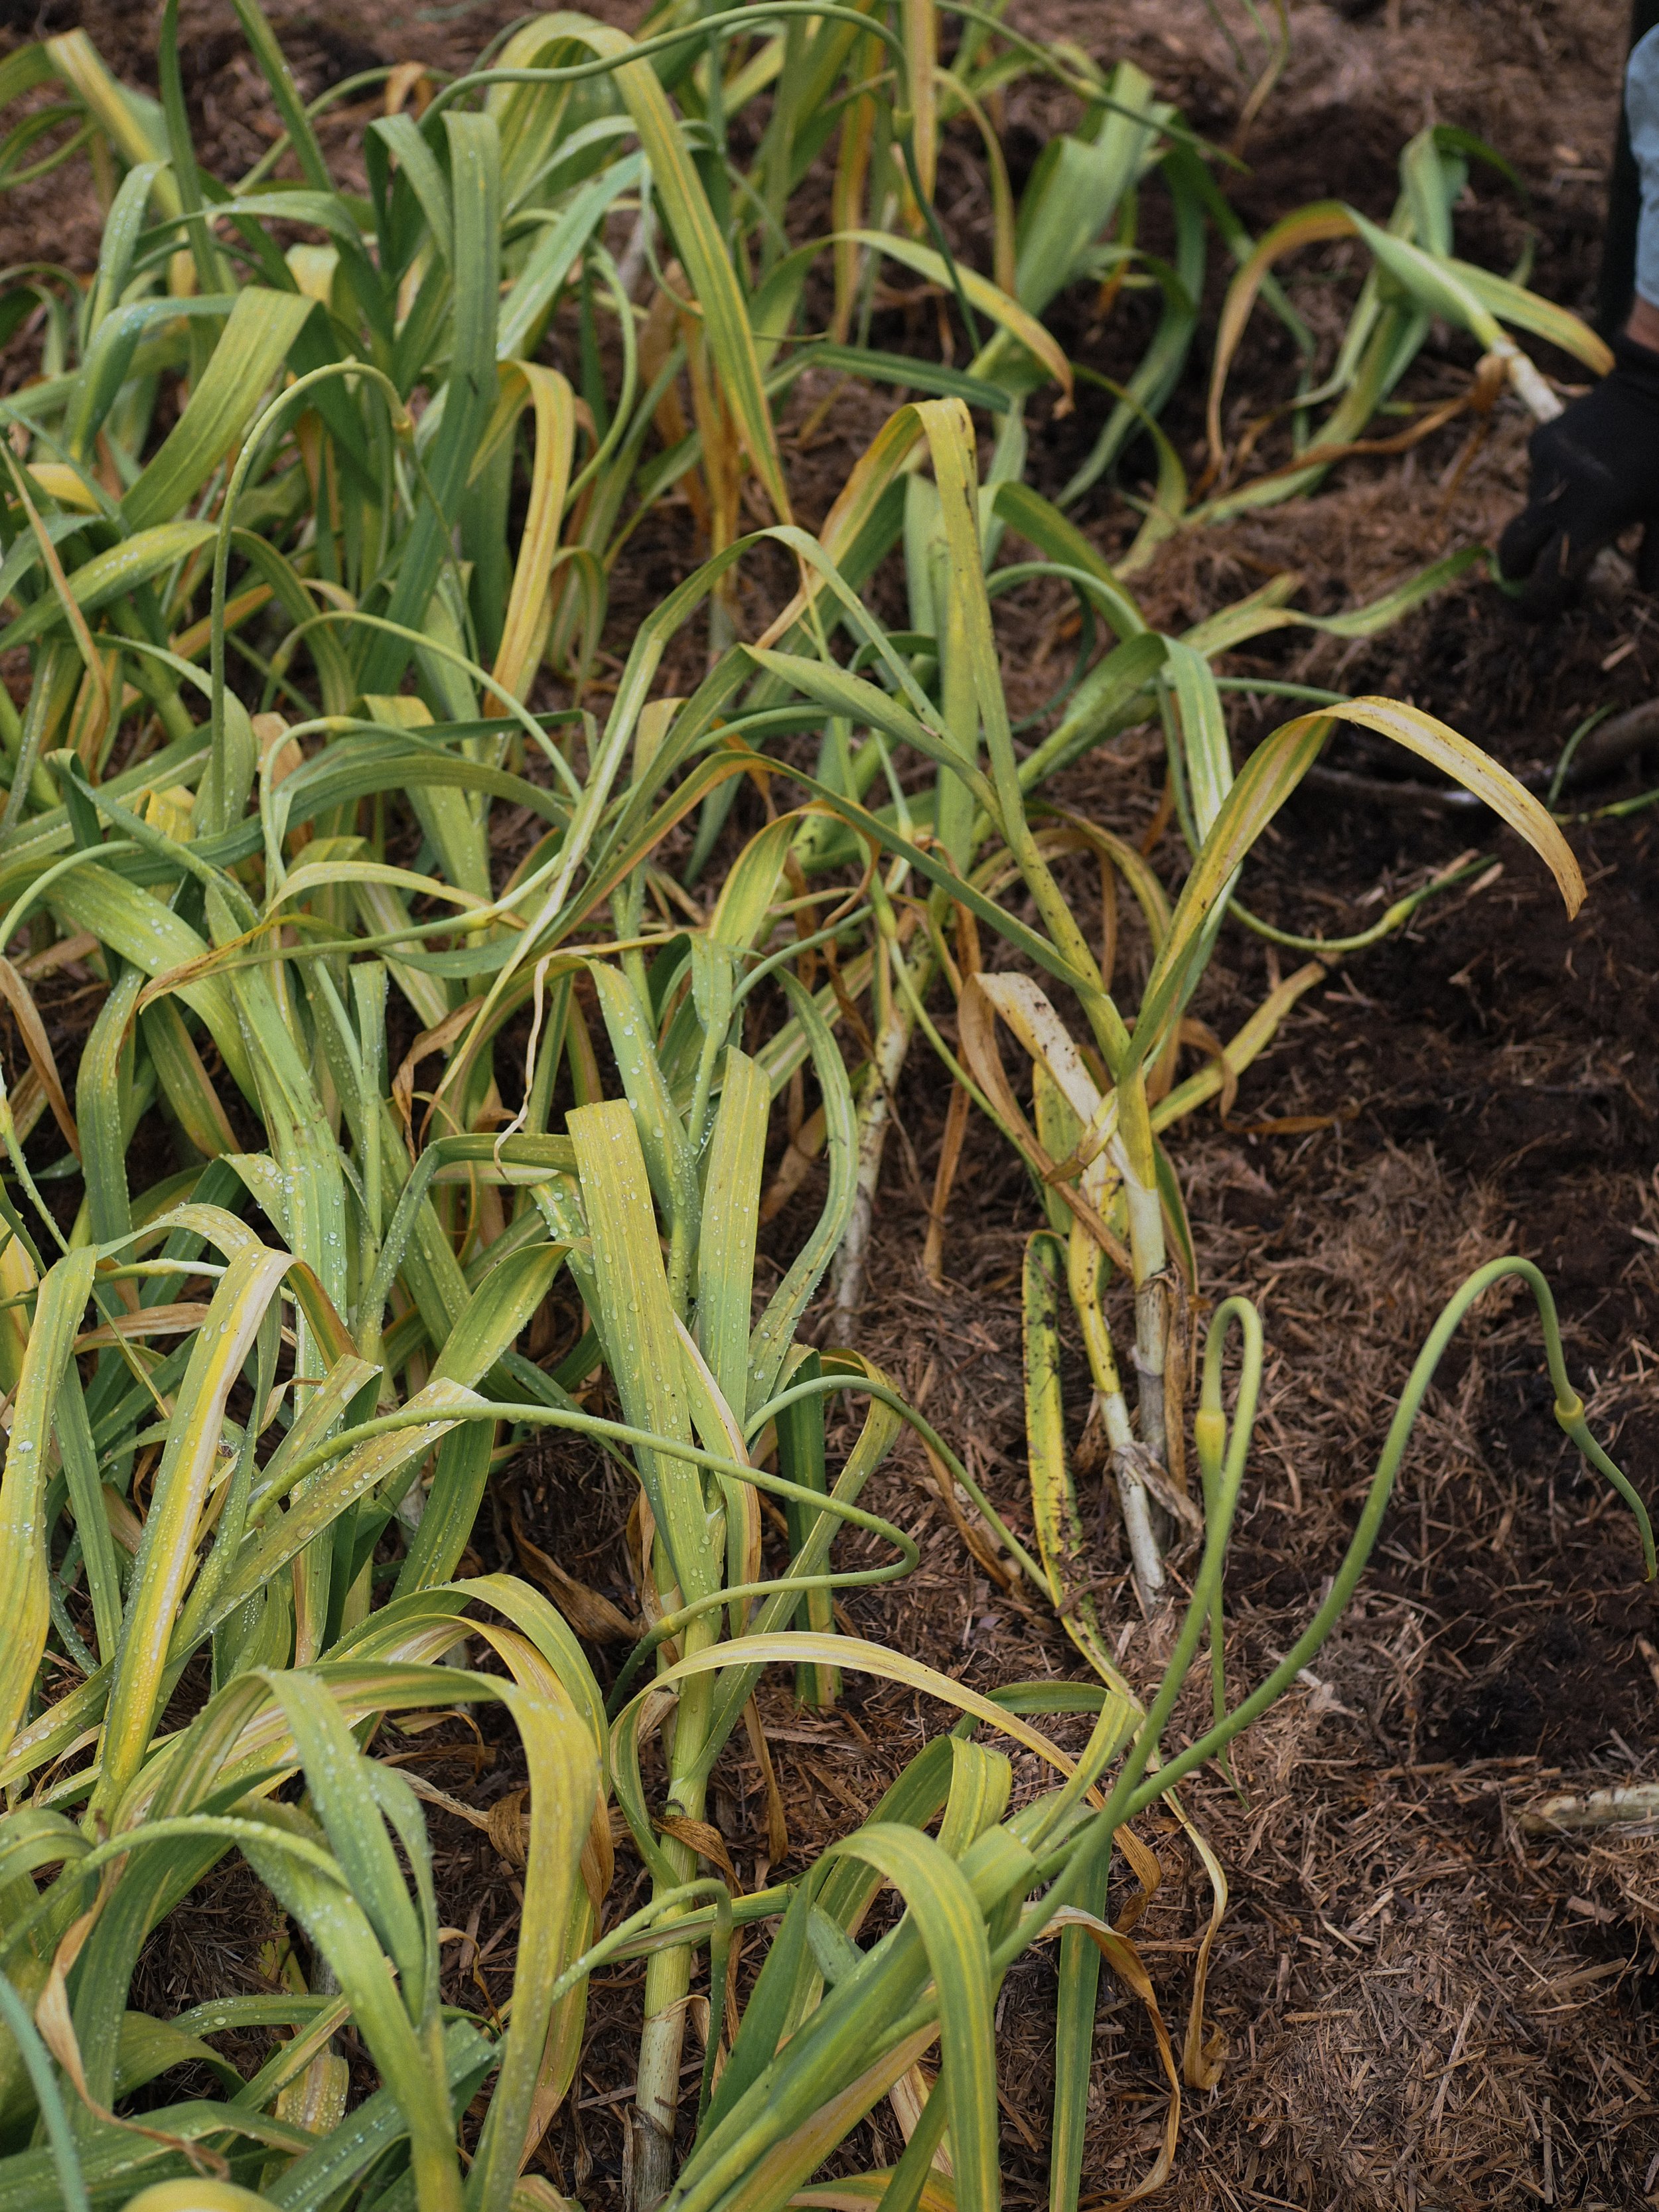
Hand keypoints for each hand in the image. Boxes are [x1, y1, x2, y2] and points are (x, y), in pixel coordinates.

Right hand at [1497, 331, 1658, 616]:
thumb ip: (1654, 557)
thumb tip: (1639, 589)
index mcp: (1589, 519)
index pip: (1547, 580)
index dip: (1539, 604)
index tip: (1538, 613)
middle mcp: (1556, 495)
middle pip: (1513, 549)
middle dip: (1516, 570)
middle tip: (1527, 579)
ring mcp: (1544, 465)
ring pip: (1532, 510)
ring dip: (1547, 522)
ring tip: (1584, 507)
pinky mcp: (1541, 440)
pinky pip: (1539, 476)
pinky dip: (1555, 485)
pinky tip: (1585, 470)